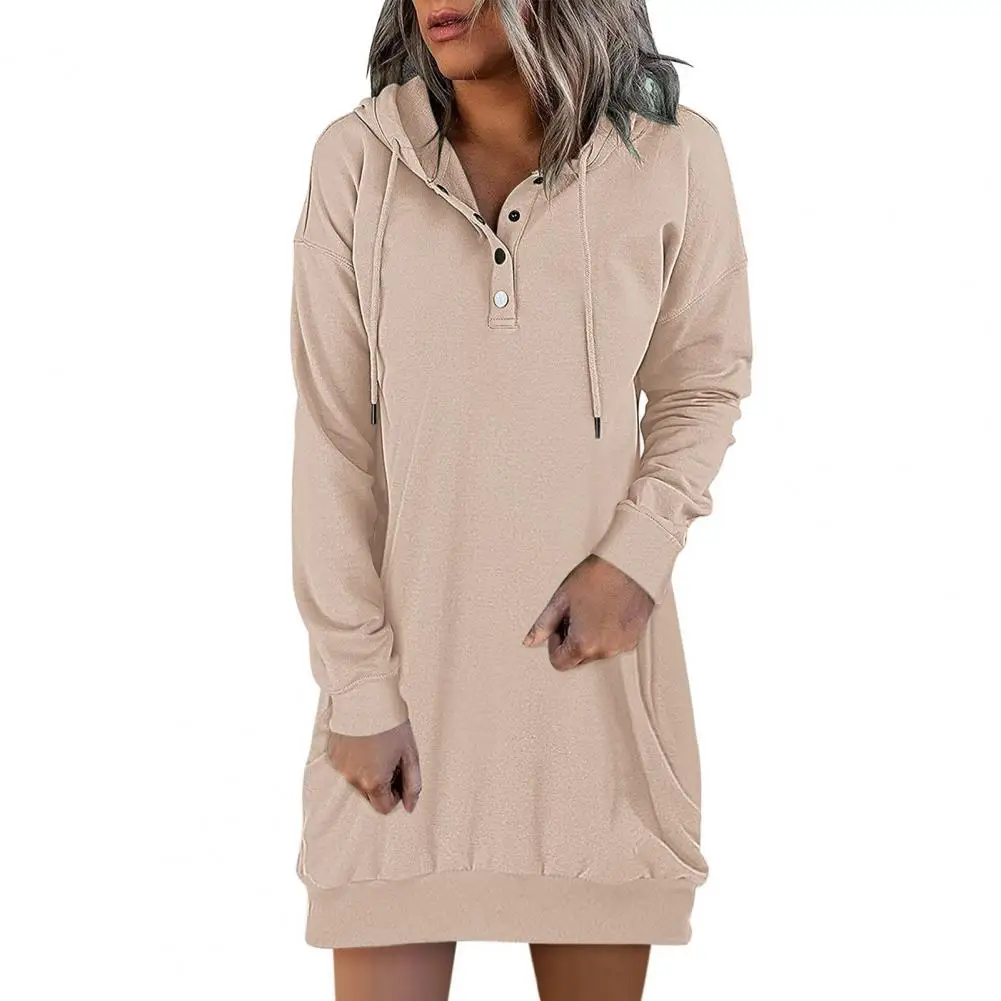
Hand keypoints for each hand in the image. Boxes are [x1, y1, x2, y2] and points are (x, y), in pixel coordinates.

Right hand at [328, 719, 421, 814]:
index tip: (399, 775)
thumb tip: (410, 807)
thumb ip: (412, 784)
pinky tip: (363, 742)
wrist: (366, 698)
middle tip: (390, 758)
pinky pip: (345, 766)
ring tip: (376, 747)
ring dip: (367, 771)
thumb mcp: (410, 754)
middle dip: (381, 783)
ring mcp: (340, 767)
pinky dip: (355, 760)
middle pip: (370, 795)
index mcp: (373, 782)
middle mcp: (353, 779)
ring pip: (357, 780)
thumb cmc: (391, 724)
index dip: (396, 794)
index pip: (384, 807)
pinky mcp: (332, 755)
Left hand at [522, 554, 653, 669]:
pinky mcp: (635, 638)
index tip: (560, 625)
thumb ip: (544, 624)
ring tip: (593, 610)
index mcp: (584, 644)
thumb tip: (530, 640)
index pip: (559, 662)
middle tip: (576, 614)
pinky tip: (608, 611)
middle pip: (579, 659)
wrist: (630, 564)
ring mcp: (623, 646)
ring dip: (591, 638)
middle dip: (573, 641)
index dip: (555, 643)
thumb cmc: (597, 577)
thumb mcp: (562, 599)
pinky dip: (608, 634)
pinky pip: (615, 644)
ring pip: (598, 652)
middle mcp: (605, 650)